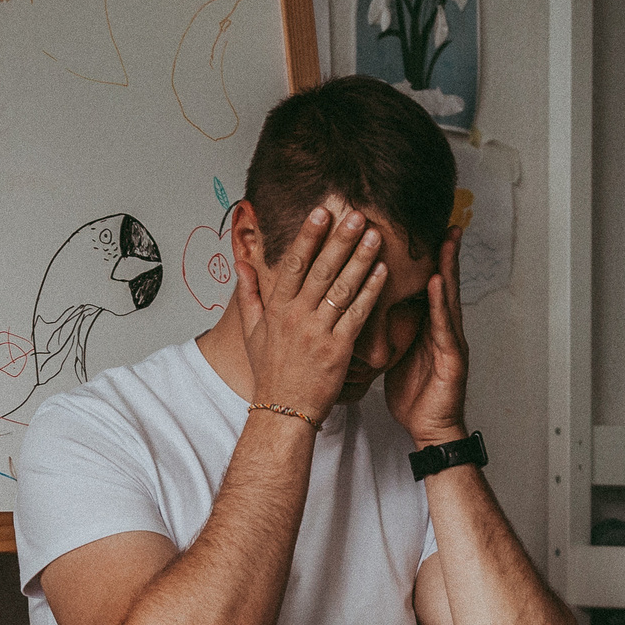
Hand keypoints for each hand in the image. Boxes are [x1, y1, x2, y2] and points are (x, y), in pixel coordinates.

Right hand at [237, 200, 387, 419]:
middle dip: (340, 240)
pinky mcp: (338, 350)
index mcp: (277, 308)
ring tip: (375, 236)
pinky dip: (371, 292)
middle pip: (321, 270)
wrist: (283, 413)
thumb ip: (248, 295)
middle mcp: (296, 317)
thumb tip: (241, 265)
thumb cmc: (271, 373)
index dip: (308, 236)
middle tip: (357, 215)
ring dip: (361, 259)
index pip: (294, 264)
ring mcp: (317, 333)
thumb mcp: (252, 332)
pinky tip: (383, 272)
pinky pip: (358, 315)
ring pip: (342, 288)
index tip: (321, 212)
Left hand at [386, 227, 467, 446]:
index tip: (419, 230)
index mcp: (429, 328)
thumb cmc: (414, 396)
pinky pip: (445, 327)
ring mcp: (451, 342)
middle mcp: (444, 330)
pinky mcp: (453, 359)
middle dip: (446, 253)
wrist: (430, 429)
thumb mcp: (397, 355)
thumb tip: (368, 311)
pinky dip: (442, 304)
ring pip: (450, 299)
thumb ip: (391, 330)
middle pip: (445, 284)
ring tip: (447, 240)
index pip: (428, 286)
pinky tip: (438, 283)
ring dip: (449, 268)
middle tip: (446, 221)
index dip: (427, 259)